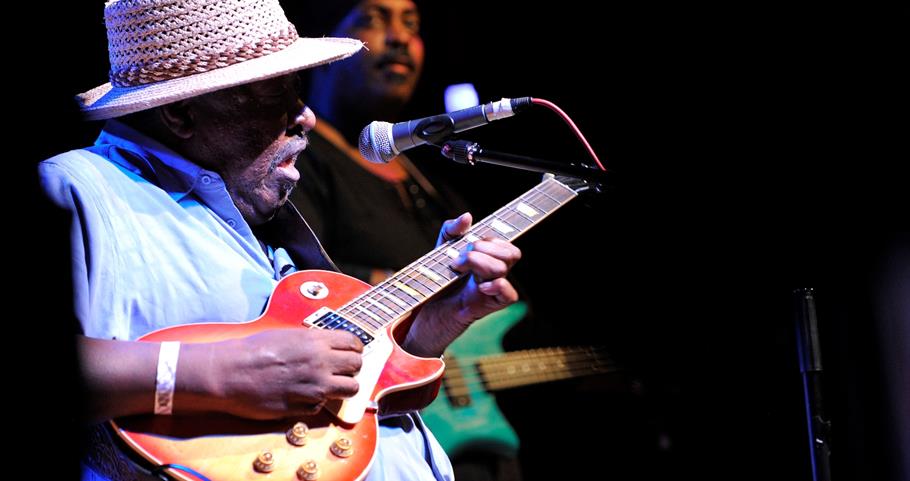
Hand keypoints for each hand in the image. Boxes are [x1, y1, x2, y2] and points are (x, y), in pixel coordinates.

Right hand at [211, 329, 362, 419]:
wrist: (229, 373)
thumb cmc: (252, 351)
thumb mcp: (287, 335)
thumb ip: (312, 341)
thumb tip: (330, 347)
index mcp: (316, 341)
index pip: (354, 343)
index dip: (354, 349)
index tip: (349, 353)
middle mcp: (321, 363)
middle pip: (357, 366)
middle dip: (351, 368)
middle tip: (340, 371)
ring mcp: (315, 387)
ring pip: (351, 389)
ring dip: (343, 388)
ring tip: (329, 386)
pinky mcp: (304, 407)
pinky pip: (323, 406)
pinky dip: (315, 403)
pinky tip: (301, 397)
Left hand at [405, 213, 520, 356]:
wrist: (428, 306)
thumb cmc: (439, 277)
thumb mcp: (442, 246)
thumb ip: (452, 228)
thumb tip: (468, 216)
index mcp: (490, 259)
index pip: (506, 245)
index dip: (491, 239)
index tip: (470, 242)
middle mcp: (496, 273)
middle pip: (511, 253)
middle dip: (482, 248)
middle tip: (460, 256)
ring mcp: (496, 289)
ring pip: (503, 268)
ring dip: (477, 262)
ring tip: (457, 267)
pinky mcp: (493, 304)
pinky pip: (509, 294)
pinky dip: (497, 286)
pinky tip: (480, 285)